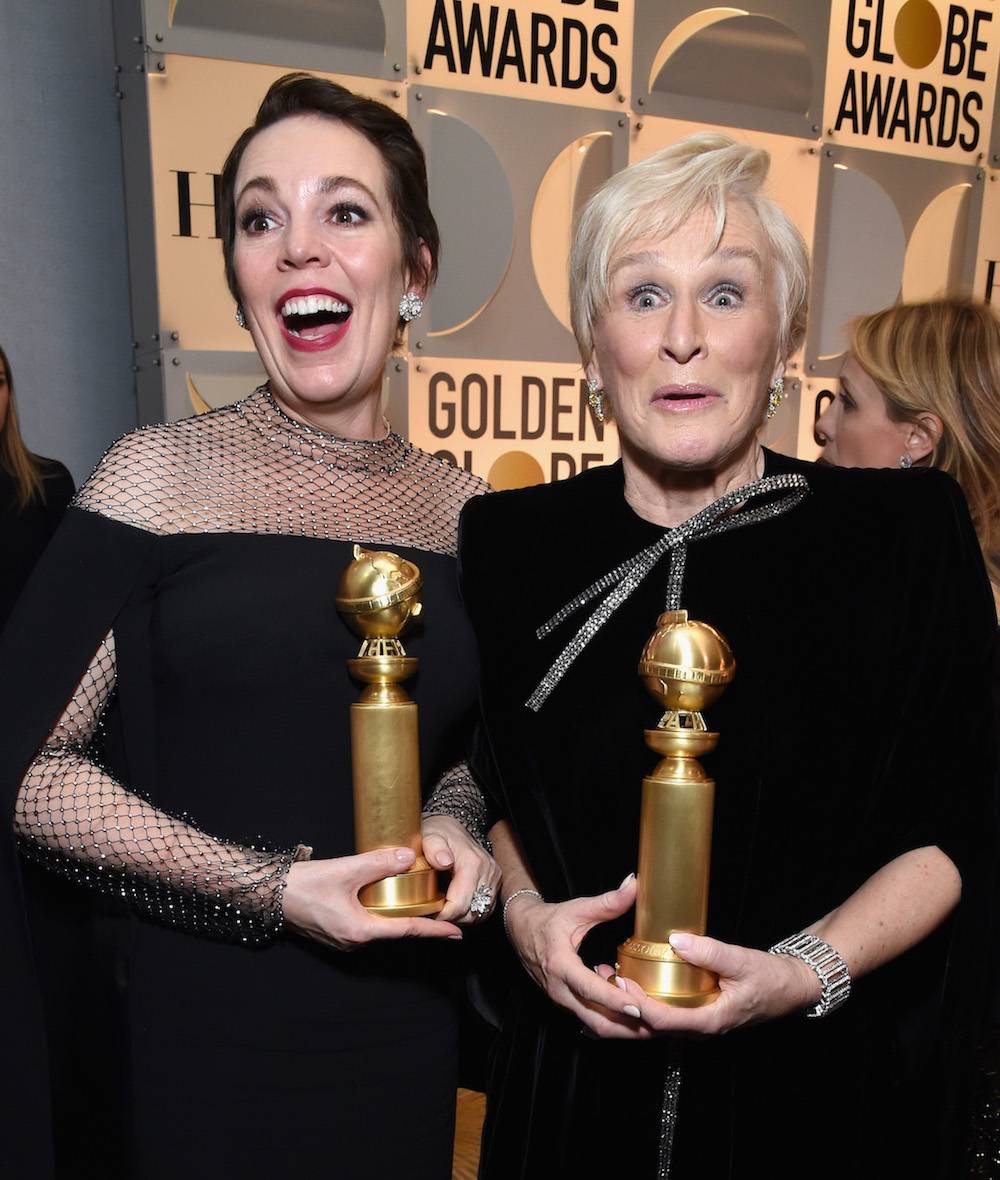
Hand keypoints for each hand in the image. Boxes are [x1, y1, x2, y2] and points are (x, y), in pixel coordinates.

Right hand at [282, 847, 461, 951]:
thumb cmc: (303, 884)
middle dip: (421, 925)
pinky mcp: (336, 933)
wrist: (269, 894)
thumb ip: (378, 863)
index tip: (456, 933)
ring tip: (424, 909)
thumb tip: (407, 856)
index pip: (406, 930)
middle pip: (396, 933)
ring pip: (381, 930)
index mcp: (360, 931)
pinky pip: (367, 927)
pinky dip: (383, 917)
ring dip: (401, 920)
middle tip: (446, 918)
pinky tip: (389, 904)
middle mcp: (354, 942)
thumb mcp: (345, 870)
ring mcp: (344, 940)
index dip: (434, 931)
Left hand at [420, 814, 500, 924]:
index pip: (460, 904)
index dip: (441, 915)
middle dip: (450, 918)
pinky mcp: (495, 881)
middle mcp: (488, 871)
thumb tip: (444, 862)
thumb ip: (434, 848)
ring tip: (442, 909)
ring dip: (460, 917)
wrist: (451, 826)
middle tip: (431, 913)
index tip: (426, 913)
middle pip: (471, 913)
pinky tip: (455, 905)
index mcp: (473, 863)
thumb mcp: (429, 836)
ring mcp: (493, 877)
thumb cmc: (438, 832)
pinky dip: (470, 912)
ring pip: (479, 914)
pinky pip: (485, 908)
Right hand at [503, 875, 652, 1038]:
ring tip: (656, 1022)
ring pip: (597, 1025)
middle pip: (597, 1021)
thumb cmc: (548, 920)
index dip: (614, 1000)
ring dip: (626, 1028)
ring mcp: (563, 1001)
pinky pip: (594, 1019)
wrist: (520, 931)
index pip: (589, 989)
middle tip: (659, 1025)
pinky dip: (616, 1018)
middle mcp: (560, 990)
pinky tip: (635, 1006)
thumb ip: (607, 902)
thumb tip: (633, 885)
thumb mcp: (577, 909)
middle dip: (629, 1028)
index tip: (638, 1007)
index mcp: (560, 965)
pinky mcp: (568, 1004)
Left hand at [598, 931, 820, 1035]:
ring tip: (610, 978)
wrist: (790, 988)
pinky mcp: (697, 1014)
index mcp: (711, 1021)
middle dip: (627, 1009)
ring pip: (658, 1023)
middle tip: (604, 980)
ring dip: (633, 1005)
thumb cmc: (769, 977)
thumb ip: (709, 951)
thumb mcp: (741, 960)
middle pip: (655, 1027)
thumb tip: (676, 940)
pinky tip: (631, 981)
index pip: (666, 1021)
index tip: (622, 985)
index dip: (640, 1005)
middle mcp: (700, 1029)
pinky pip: (667, 1013)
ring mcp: (698, 1024)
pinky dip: (646, 1001)